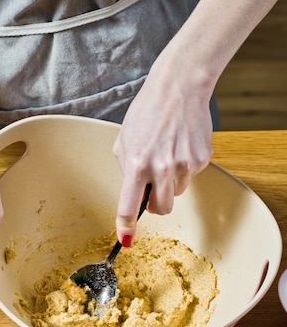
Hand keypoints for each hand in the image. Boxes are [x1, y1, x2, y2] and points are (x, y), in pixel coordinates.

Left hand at [113, 53, 212, 244]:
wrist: (179, 87)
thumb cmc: (148, 111)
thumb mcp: (124, 139)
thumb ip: (126, 169)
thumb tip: (133, 194)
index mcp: (136, 164)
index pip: (128, 207)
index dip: (126, 228)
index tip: (126, 239)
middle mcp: (161, 168)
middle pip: (161, 209)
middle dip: (155, 205)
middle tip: (151, 190)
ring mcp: (184, 165)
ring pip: (177, 193)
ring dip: (170, 183)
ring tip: (167, 154)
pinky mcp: (201, 159)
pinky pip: (190, 177)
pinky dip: (184, 168)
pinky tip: (180, 145)